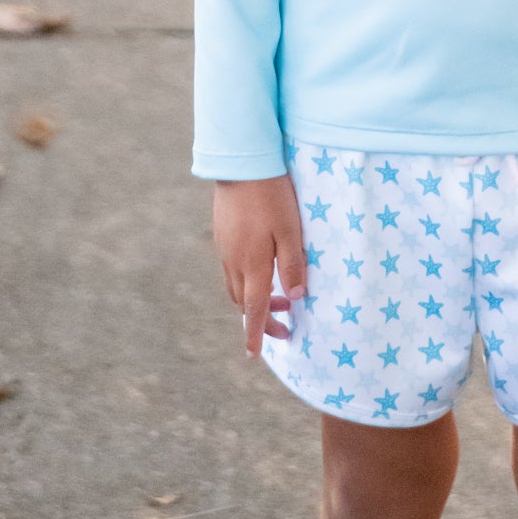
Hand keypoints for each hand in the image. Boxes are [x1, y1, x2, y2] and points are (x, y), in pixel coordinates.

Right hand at [213, 175, 307, 358]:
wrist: (241, 163)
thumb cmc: (272, 195)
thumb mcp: (290, 230)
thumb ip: (293, 265)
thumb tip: (296, 296)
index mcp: (252, 265)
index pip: (253, 310)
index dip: (256, 334)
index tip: (254, 355)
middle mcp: (233, 261)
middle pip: (243, 302)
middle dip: (261, 317)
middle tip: (285, 319)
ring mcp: (224, 248)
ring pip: (234, 286)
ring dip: (253, 298)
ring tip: (277, 295)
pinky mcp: (221, 234)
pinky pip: (230, 268)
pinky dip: (245, 279)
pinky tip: (260, 265)